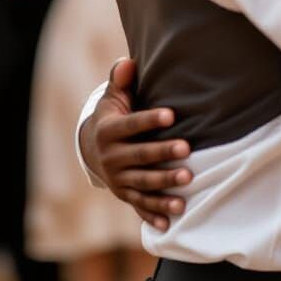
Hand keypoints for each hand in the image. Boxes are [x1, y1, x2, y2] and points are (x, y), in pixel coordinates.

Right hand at [78, 58, 191, 230]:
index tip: (172, 114)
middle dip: (163, 154)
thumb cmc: (113, 116)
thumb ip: (120, 81)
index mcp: (108, 131)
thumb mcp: (112, 97)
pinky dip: (155, 213)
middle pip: (139, 157)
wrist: (92, 149)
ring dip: (164, 185)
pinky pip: (140, 205)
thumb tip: (127, 61)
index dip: (150, 119)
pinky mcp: (125, 195)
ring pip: (143, 183)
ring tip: (188, 182)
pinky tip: (173, 218)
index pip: (131, 125)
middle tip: (187, 150)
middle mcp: (111, 158)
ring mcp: (117, 179)